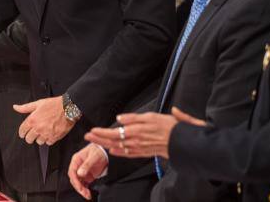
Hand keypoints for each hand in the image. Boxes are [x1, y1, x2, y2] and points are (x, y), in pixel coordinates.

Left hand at [13, 96, 73, 144]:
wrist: (68, 108)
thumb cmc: (54, 104)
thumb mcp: (37, 103)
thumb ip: (25, 107)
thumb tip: (15, 107)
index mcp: (32, 120)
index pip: (22, 131)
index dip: (22, 132)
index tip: (23, 133)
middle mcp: (38, 128)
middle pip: (29, 139)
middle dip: (29, 137)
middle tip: (32, 133)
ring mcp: (46, 134)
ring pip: (38, 142)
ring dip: (39, 138)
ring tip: (42, 132)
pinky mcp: (54, 137)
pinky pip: (48, 143)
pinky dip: (48, 139)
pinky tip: (49, 133)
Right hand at [68, 144, 107, 199]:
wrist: (105, 152)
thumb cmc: (98, 151)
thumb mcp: (94, 156)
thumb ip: (87, 165)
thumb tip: (80, 173)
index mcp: (76, 160)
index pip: (72, 172)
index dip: (75, 180)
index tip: (79, 186)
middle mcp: (78, 166)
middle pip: (74, 179)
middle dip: (78, 187)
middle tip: (85, 193)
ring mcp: (82, 172)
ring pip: (78, 183)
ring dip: (81, 190)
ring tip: (87, 195)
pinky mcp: (87, 176)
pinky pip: (83, 184)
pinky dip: (85, 189)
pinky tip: (88, 193)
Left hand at [84, 107, 204, 158]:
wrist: (182, 142)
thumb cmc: (169, 126)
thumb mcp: (151, 116)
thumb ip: (133, 118)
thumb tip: (119, 118)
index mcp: (136, 130)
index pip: (114, 132)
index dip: (102, 132)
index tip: (92, 130)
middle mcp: (136, 140)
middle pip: (113, 140)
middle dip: (99, 138)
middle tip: (87, 136)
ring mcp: (140, 148)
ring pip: (119, 147)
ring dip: (105, 144)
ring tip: (95, 141)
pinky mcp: (145, 152)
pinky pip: (129, 154)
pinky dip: (120, 153)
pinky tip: (112, 151)